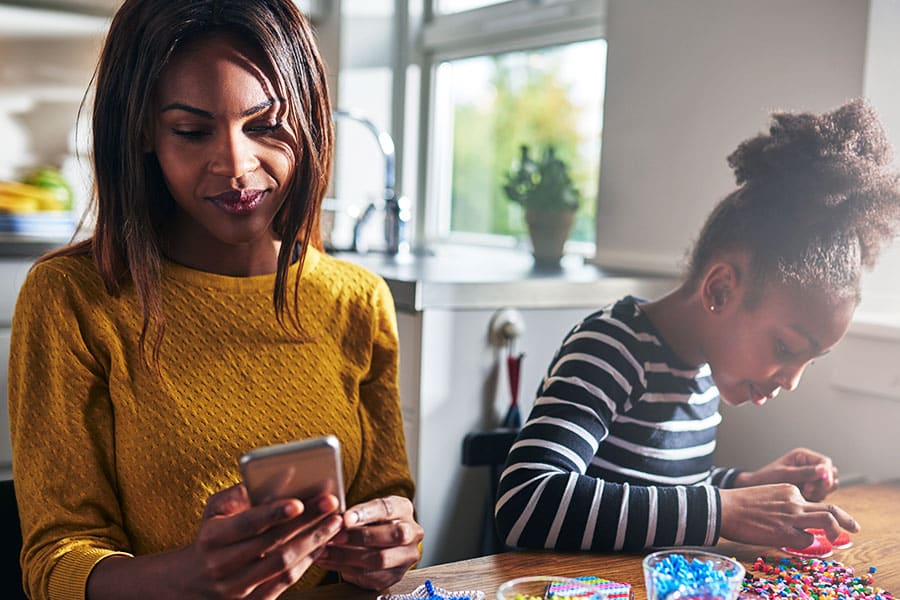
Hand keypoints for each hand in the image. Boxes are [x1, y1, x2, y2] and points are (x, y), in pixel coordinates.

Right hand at [187, 485, 343, 597]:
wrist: (189, 583)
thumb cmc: (210, 538)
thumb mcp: (213, 512)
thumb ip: (238, 494)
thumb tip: (271, 478)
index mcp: (212, 538)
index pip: (247, 525)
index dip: (273, 514)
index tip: (298, 503)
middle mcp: (222, 566)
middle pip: (272, 544)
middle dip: (306, 522)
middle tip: (330, 504)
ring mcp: (236, 589)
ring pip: (282, 565)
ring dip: (313, 542)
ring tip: (334, 523)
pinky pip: (285, 582)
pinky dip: (306, 562)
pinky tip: (322, 544)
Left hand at [315, 495, 423, 589]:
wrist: (375, 544)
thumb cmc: (368, 522)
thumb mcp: (364, 511)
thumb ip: (354, 514)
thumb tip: (336, 519)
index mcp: (403, 509)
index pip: (388, 509)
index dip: (366, 513)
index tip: (345, 518)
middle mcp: (412, 532)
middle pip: (394, 535)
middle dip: (362, 536)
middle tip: (337, 537)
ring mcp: (406, 556)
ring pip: (381, 559)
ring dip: (349, 556)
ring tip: (327, 551)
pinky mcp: (395, 575)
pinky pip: (371, 575)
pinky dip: (346, 569)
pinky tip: (330, 562)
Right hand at [719, 483, 858, 547]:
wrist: (724, 507)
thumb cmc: (740, 503)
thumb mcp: (768, 495)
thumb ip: (785, 503)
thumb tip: (796, 518)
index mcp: (789, 489)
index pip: (812, 502)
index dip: (818, 514)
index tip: (820, 521)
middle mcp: (795, 501)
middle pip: (830, 509)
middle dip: (846, 520)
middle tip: (855, 527)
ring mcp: (792, 516)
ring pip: (827, 522)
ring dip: (836, 531)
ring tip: (837, 538)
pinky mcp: (786, 532)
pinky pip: (806, 539)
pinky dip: (804, 541)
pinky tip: (790, 540)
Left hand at [736, 447, 837, 500]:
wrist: (756, 489)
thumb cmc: (766, 478)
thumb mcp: (784, 474)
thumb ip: (804, 472)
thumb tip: (824, 470)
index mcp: (803, 457)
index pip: (826, 463)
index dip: (827, 473)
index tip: (823, 483)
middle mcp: (810, 466)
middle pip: (831, 475)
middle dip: (823, 484)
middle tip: (808, 491)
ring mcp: (811, 478)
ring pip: (828, 486)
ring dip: (820, 492)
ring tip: (804, 494)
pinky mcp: (810, 490)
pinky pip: (822, 495)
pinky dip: (816, 498)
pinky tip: (803, 499)